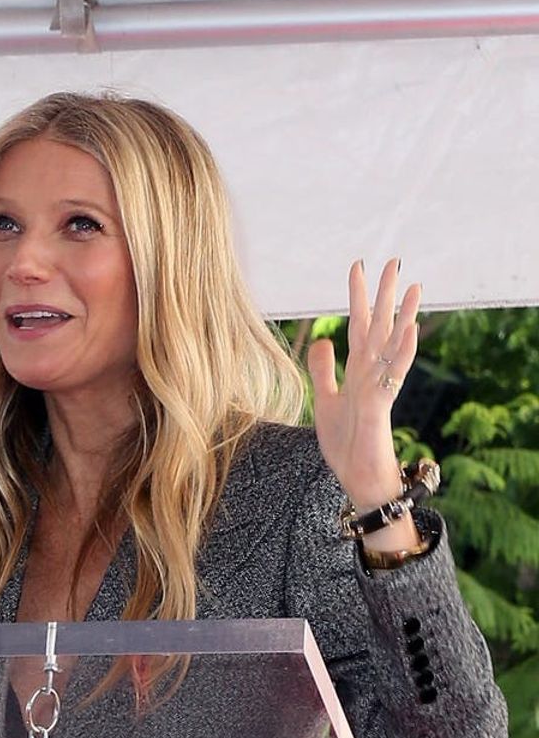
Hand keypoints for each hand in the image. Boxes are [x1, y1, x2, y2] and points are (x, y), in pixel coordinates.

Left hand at [307, 260, 421, 547]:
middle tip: (393, 260)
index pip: (357, 325)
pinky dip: (401, 351)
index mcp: (357, 370)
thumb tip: (324, 339)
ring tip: (414, 286)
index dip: (357, 297)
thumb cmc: (346, 442)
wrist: (356, 477)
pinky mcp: (381, 405)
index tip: (358, 267)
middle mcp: (372, 373)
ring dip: (403, 315)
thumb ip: (325, 370)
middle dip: (384, 295)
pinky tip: (410, 328)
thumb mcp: (326, 400)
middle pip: (378, 326)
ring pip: (392, 344)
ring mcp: (379, 387)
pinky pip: (393, 374)